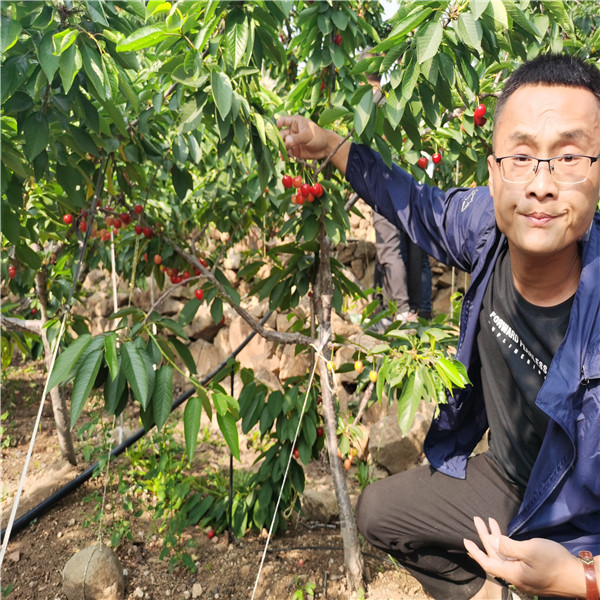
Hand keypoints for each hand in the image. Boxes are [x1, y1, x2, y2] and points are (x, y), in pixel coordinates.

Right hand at [276, 115, 348, 172]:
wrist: (326, 148)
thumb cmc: (318, 136)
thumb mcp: (308, 135)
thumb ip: (297, 138)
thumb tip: (287, 141)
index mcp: (295, 123)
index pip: (283, 120)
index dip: (278, 123)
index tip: (276, 127)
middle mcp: (292, 131)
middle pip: (281, 134)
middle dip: (278, 140)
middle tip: (278, 145)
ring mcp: (292, 141)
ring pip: (283, 145)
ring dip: (281, 149)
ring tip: (281, 153)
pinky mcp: (294, 151)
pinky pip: (287, 153)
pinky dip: (284, 156)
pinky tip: (284, 158)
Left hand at [464, 517, 585, 597]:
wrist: (580, 577)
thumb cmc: (555, 562)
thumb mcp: (531, 551)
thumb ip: (510, 546)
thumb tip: (495, 543)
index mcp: (513, 574)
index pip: (487, 563)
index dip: (475, 552)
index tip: (464, 540)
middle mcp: (516, 577)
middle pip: (495, 556)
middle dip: (485, 537)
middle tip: (477, 520)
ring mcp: (525, 575)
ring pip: (504, 556)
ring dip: (496, 538)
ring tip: (490, 521)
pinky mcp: (533, 572)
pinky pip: (514, 557)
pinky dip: (507, 544)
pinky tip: (505, 535)